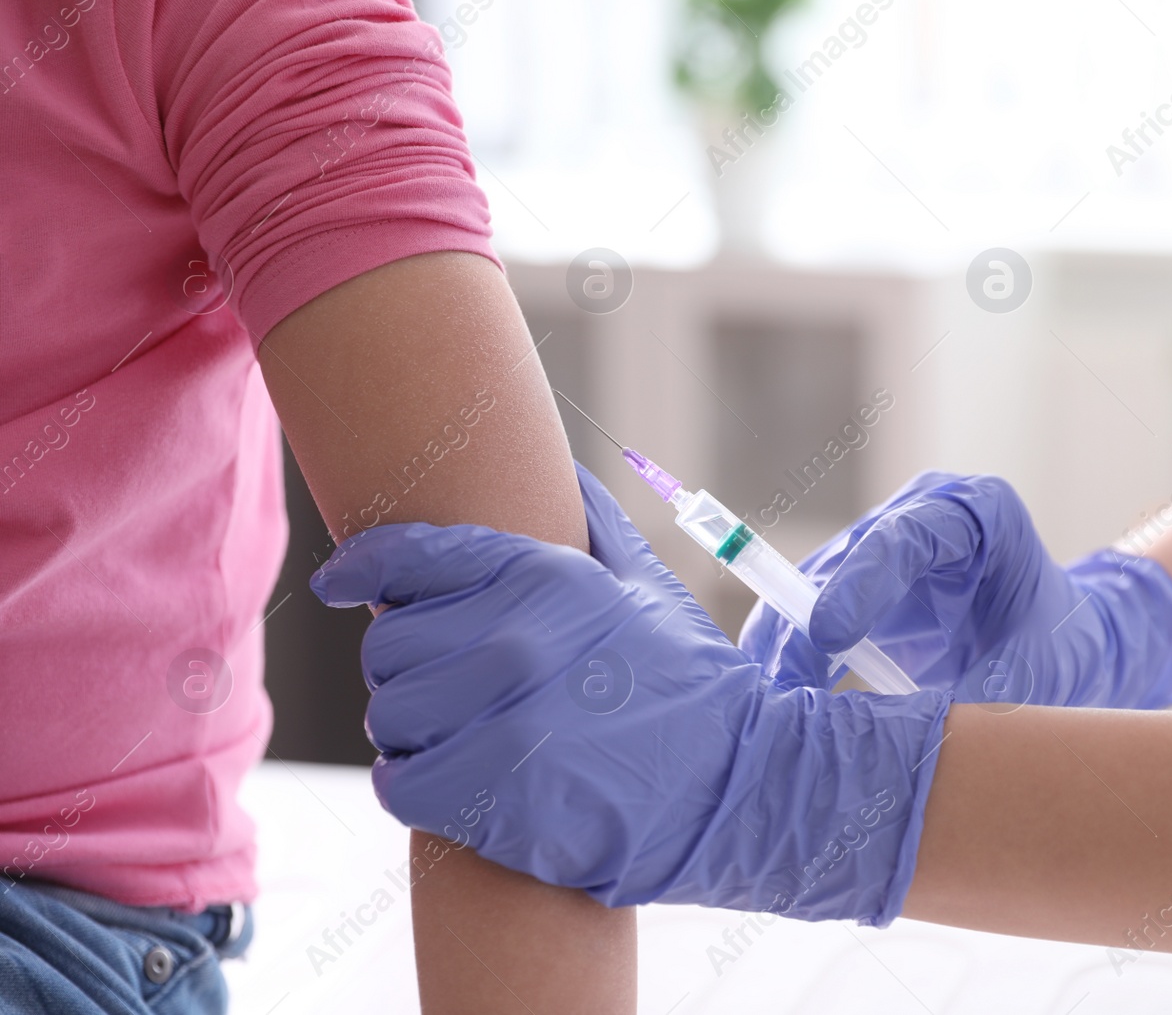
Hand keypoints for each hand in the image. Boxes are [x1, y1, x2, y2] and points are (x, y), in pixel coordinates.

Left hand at [310, 464, 951, 923]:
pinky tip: (448, 780)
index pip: (407, 556)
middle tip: (449, 685)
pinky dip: (412, 785)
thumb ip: (593, 524)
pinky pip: (399, 783)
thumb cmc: (686, 682)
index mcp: (543, 577)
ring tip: (456, 734)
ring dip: (411, 730)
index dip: (360, 568)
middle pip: (388, 645)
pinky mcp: (495, 798)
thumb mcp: (646, 586)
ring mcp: (504, 721)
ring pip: (388, 715)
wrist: (735, 787)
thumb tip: (560, 468)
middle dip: (409, 666)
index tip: (340, 584)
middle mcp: (516, 640)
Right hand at [740, 471, 1171, 708]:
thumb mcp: (1034, 676)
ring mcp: (886, 551)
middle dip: (804, 621)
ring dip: (788, 644)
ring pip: (815, 587)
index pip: (906, 535)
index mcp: (978, 512)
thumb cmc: (1063, 651)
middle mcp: (921, 517)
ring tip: (770, 702)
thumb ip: (977, 698)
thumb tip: (908, 740)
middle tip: (779, 682)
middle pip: (845, 559)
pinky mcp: (861, 590)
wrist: (1069, 648)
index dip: (860, 581)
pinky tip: (778, 700)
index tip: (827, 635)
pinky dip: (795, 660)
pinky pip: (812, 618)